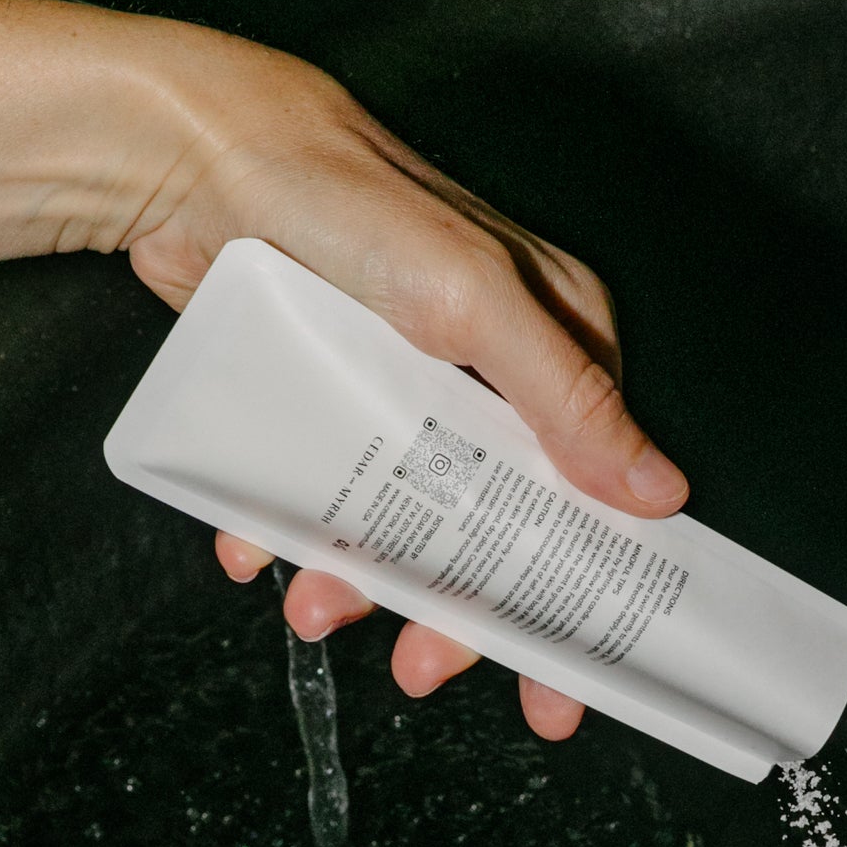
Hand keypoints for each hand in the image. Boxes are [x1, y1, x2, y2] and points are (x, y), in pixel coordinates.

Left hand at [118, 38, 687, 737]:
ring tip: (317, 607)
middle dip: (459, 611)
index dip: (584, 596)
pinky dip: (286, 530)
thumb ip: (565, 396)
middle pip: (495, 528)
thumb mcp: (474, 298)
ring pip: (400, 521)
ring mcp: (400, 389)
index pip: (596, 489)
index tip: (563, 686)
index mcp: (555, 344)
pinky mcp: (323, 395)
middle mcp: (487, 374)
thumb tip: (657, 493)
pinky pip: (317, 491)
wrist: (189, 160)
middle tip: (425, 667)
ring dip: (362, 580)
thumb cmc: (343, 199)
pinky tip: (256, 546)